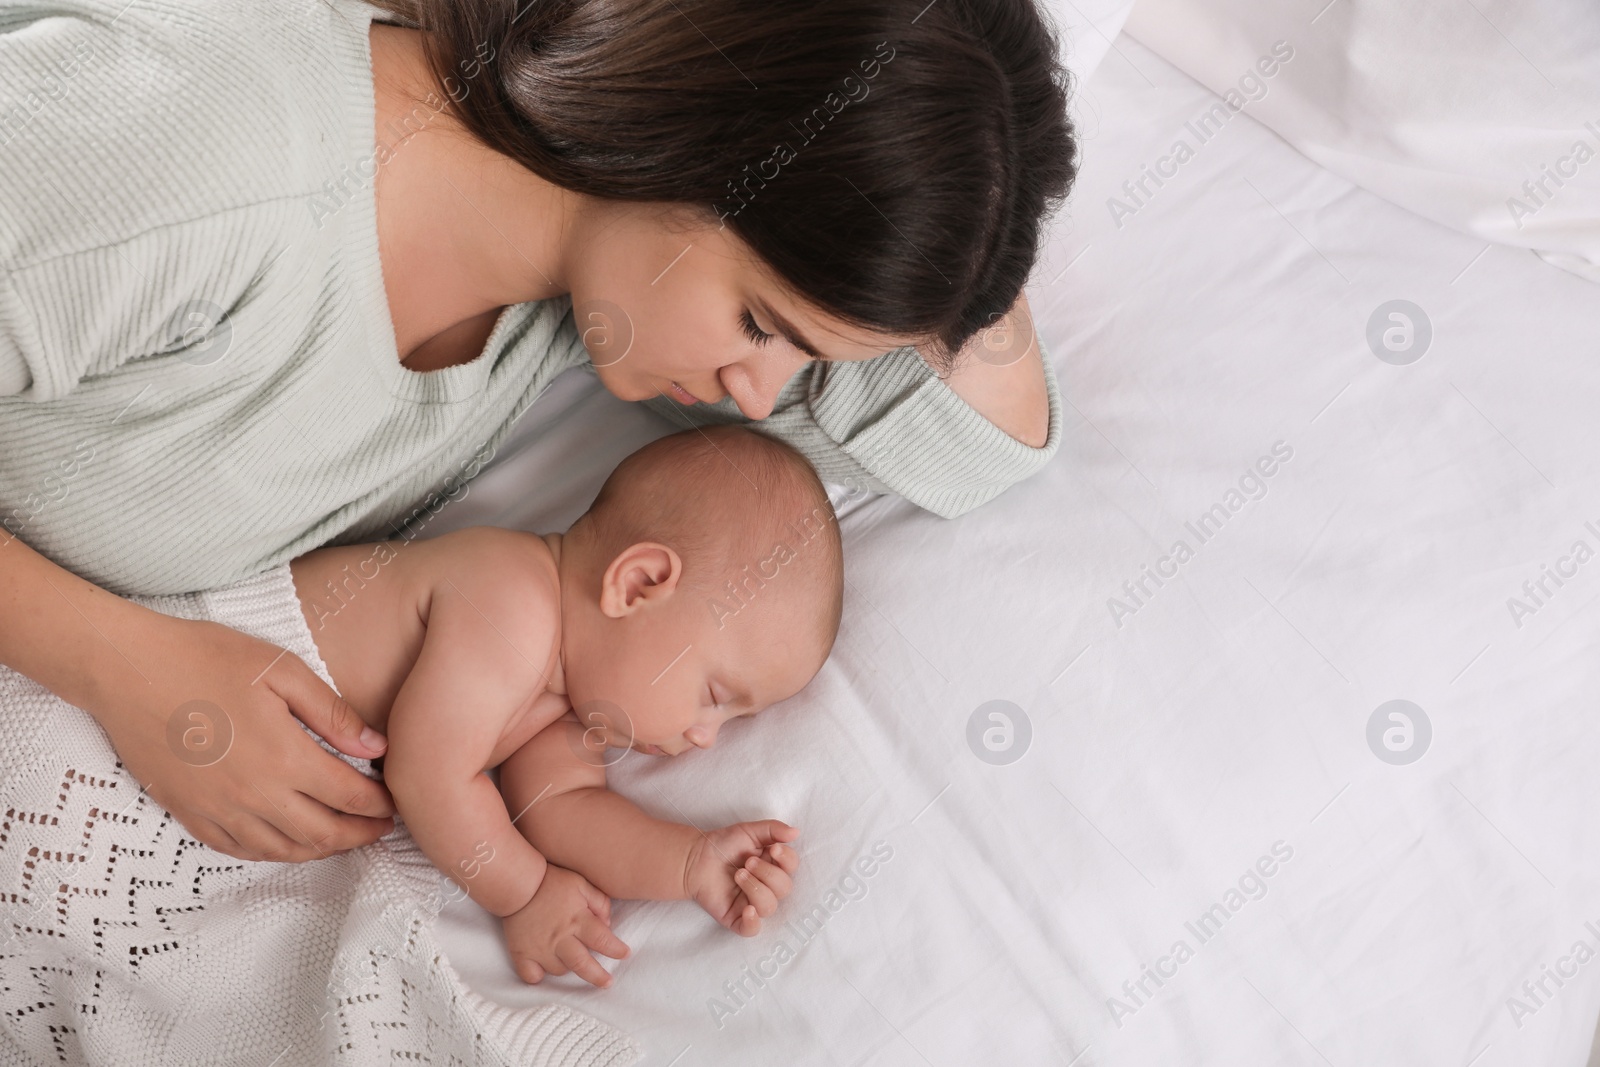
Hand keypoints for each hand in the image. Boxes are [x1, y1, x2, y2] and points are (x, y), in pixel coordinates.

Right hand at [101, 614, 395, 861]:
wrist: (127, 670)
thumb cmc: (206, 658)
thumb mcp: (283, 671)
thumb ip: (334, 713)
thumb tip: (376, 747)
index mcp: (285, 757)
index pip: (349, 796)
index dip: (379, 805)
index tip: (396, 803)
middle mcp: (255, 794)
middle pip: (323, 833)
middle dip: (360, 834)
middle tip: (382, 828)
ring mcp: (219, 810)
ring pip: (283, 850)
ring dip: (321, 849)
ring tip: (344, 838)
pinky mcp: (189, 813)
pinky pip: (239, 850)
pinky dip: (274, 852)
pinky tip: (288, 842)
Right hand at [502, 865, 629, 987]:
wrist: (517, 883)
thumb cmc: (552, 882)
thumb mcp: (581, 884)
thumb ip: (599, 902)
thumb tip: (608, 923)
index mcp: (577, 920)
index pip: (602, 940)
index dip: (616, 950)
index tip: (625, 954)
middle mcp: (561, 938)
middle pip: (583, 964)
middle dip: (598, 976)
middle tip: (608, 983)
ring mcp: (540, 948)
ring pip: (560, 970)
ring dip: (568, 968)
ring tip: (571, 959)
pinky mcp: (522, 953)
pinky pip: (531, 975)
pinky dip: (539, 976)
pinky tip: (543, 971)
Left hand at [685, 820, 799, 935]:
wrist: (696, 857)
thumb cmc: (724, 844)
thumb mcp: (750, 831)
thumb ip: (774, 830)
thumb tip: (796, 832)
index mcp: (773, 866)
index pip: (792, 867)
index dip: (787, 860)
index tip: (773, 849)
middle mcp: (767, 887)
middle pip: (784, 889)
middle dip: (767, 873)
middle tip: (747, 862)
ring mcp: (753, 904)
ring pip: (769, 907)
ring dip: (756, 889)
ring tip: (738, 874)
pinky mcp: (737, 918)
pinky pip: (752, 930)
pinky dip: (752, 922)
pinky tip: (747, 909)